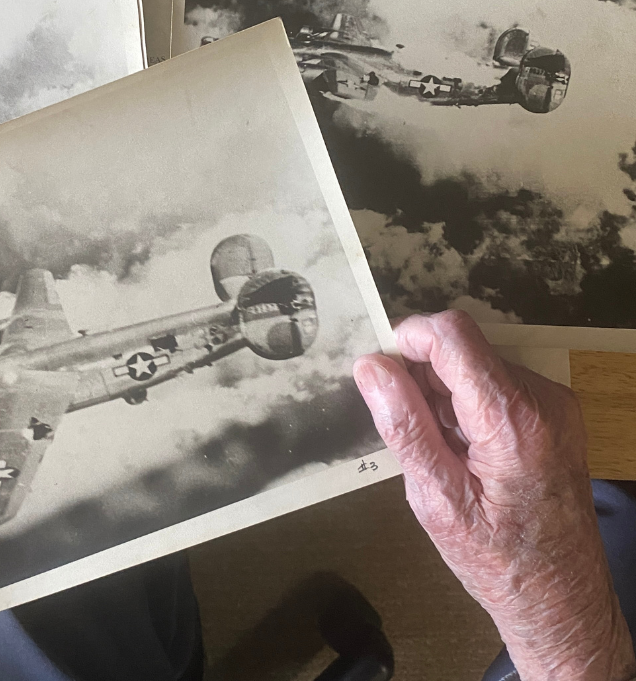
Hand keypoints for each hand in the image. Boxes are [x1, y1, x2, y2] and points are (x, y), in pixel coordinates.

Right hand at [353, 310, 635, 680]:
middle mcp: (541, 399)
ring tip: (440, 446)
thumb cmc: (497, 560)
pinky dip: (467, 401)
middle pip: (463, 347)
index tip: (380, 372)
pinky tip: (463, 448)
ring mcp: (553, 403)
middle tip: (409, 426)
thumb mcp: (436, 500)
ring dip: (443, 390)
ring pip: (476, 362)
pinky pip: (496, 380)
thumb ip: (404, 425)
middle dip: (422, 373)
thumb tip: (370, 366)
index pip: (452, 334)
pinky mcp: (555, 412)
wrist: (563, 599)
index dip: (407, 339)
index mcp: (511, 419)